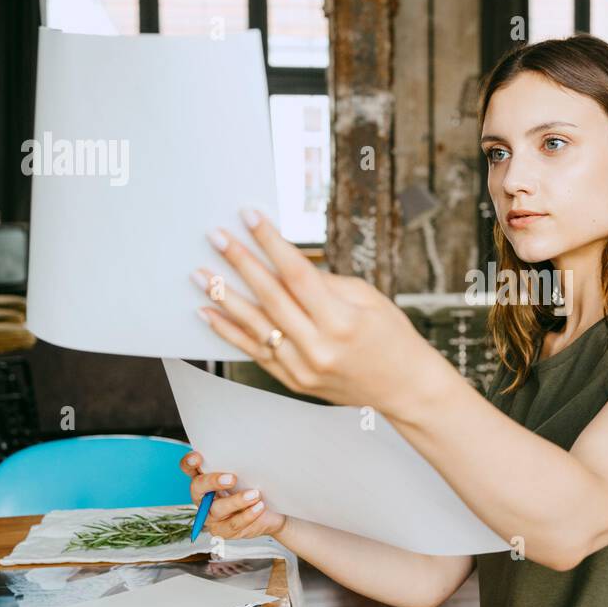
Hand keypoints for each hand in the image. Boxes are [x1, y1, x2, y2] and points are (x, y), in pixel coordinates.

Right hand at [180, 450, 286, 540]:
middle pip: (198, 488)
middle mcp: (203, 498)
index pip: (190, 469)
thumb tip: (248, 450)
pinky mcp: (223, 531)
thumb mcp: (249, 474)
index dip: (189, 463)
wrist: (272, 514)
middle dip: (213, 482)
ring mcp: (211, 517)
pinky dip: (248, 515)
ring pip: (217, 509)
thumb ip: (242, 465)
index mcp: (206, 479)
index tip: (198, 457)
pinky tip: (259, 506)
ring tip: (255, 494)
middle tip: (232, 478)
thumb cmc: (256, 488)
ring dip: (236, 501)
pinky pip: (233, 524)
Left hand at [192, 208, 450, 415]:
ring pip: (254, 327)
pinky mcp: (294, 381)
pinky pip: (254, 353)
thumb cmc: (393, 339)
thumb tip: (283, 265)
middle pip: (270, 297)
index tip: (249, 217)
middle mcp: (319, 347)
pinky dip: (229, 332)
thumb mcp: (369, 300)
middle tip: (216, 237)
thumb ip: (324, 284)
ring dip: (224, 297)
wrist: (406, 389)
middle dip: (240, 262)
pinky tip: (209, 312)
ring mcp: (303, 368)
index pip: (296, 274)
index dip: (270, 243)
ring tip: (201, 274)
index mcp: (342, 322)